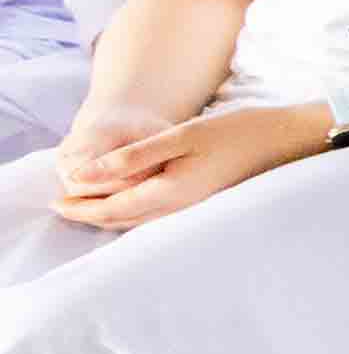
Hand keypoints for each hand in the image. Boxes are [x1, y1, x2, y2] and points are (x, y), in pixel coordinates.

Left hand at [57, 100, 333, 230]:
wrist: (289, 141)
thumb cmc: (238, 133)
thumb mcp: (181, 137)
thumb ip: (132, 157)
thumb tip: (84, 175)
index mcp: (169, 193)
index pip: (110, 209)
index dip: (79, 207)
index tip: (55, 201)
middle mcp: (178, 208)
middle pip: (120, 220)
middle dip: (88, 214)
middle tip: (62, 205)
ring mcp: (192, 208)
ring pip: (137, 219)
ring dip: (108, 213)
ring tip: (87, 203)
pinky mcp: (201, 202)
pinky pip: (154, 213)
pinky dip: (130, 208)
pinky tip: (129, 197)